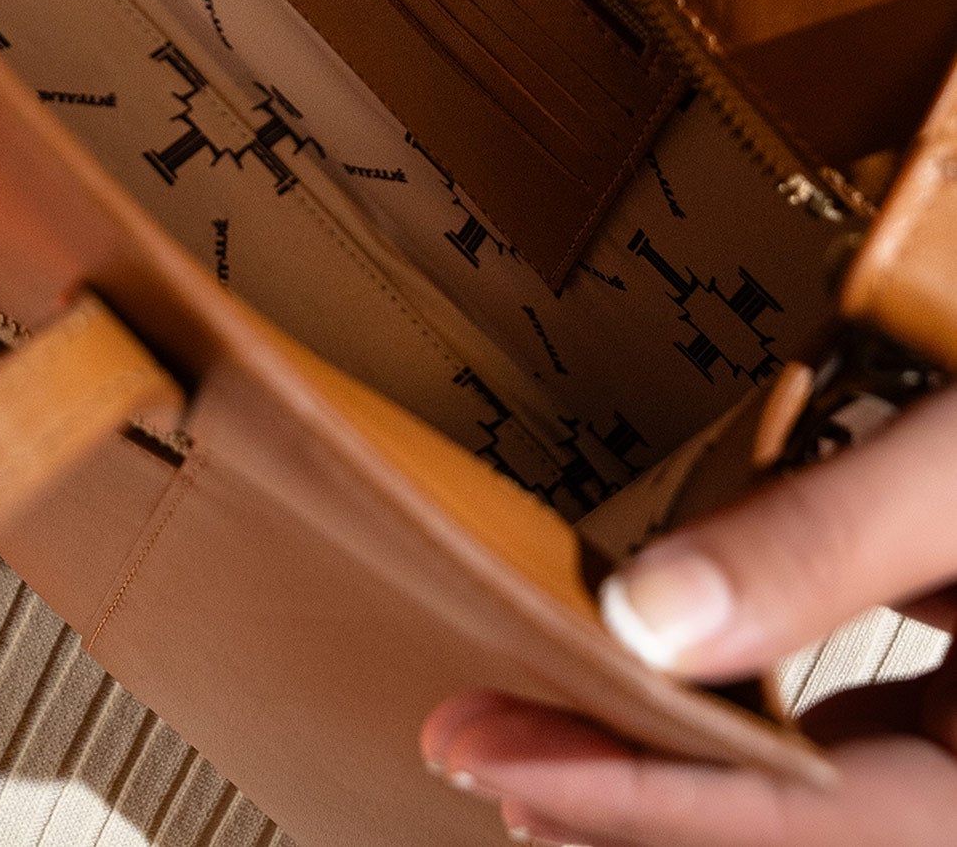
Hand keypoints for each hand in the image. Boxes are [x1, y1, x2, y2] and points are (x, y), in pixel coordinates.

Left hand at [422, 384, 956, 844]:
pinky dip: (774, 735)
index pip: (813, 827)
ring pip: (838, 806)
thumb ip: (827, 544)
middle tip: (482, 751)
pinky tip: (687, 697)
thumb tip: (642, 621)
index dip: (635, 801)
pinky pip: (879, 756)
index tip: (490, 758)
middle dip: (642, 811)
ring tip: (546, 737)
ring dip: (696, 780)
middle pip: (817, 839)